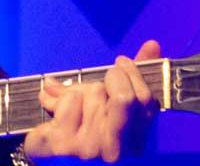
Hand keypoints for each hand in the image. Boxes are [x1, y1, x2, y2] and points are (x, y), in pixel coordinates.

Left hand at [23, 40, 161, 162]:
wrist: (47, 155)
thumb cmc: (80, 124)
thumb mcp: (106, 98)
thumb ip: (131, 74)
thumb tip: (153, 45)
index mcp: (135, 140)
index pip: (146, 100)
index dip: (132, 74)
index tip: (121, 62)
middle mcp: (117, 151)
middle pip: (124, 98)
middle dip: (111, 80)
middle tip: (101, 83)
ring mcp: (90, 151)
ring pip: (93, 95)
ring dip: (80, 92)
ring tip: (73, 106)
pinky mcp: (63, 147)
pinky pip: (69, 101)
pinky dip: (58, 97)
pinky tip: (55, 110)